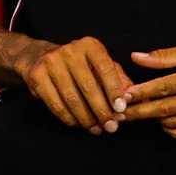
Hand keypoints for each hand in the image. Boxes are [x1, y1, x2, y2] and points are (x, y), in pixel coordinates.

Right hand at [15, 36, 131, 134]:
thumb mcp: (100, 66)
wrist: (39, 57)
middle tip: (111, 126)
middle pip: (88, 86)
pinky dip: (69, 118)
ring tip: (96, 129)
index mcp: (89, 45)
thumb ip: (119, 80)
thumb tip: (138, 99)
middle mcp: (70, 50)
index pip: (105, 68)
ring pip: (72, 98)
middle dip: (102, 110)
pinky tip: (78, 124)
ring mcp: (51, 63)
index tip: (121, 110)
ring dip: (86, 118)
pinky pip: (56, 104)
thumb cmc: (78, 65)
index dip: (114, 90)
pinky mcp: (37, 77)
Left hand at [119, 42, 175, 137]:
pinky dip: (169, 127)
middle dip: (139, 112)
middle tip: (120, 113)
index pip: (163, 88)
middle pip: (164, 109)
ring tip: (140, 112)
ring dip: (153, 119)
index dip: (141, 93)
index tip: (123, 95)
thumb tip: (136, 57)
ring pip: (172, 123)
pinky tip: (162, 118)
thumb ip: (164, 56)